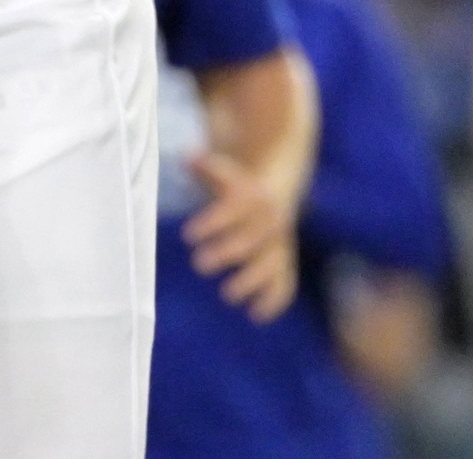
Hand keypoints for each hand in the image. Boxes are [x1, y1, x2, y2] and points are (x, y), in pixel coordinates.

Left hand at [187, 150, 298, 321]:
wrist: (277, 188)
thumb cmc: (238, 183)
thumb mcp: (224, 171)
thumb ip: (206, 166)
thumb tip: (188, 155)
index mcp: (252, 198)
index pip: (232, 210)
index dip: (211, 223)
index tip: (187, 235)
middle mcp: (269, 222)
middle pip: (250, 240)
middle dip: (226, 252)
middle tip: (199, 264)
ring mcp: (279, 244)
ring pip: (270, 264)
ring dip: (251, 280)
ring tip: (227, 296)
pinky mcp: (283, 262)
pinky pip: (285, 281)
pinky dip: (275, 298)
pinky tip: (256, 315)